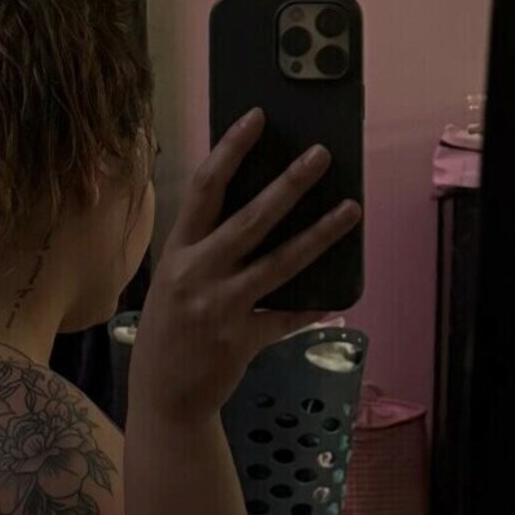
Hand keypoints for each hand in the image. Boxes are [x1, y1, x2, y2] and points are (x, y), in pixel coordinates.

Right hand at [131, 109, 361, 421]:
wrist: (163, 396)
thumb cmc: (169, 331)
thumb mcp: (173, 282)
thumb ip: (204, 249)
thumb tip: (258, 211)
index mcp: (176, 253)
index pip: (203, 189)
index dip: (230, 150)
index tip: (257, 118)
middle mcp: (196, 274)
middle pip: (249, 220)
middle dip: (288, 184)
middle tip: (321, 155)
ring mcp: (219, 308)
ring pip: (279, 264)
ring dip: (320, 235)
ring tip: (351, 209)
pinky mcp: (241, 340)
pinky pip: (287, 318)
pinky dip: (313, 307)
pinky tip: (339, 296)